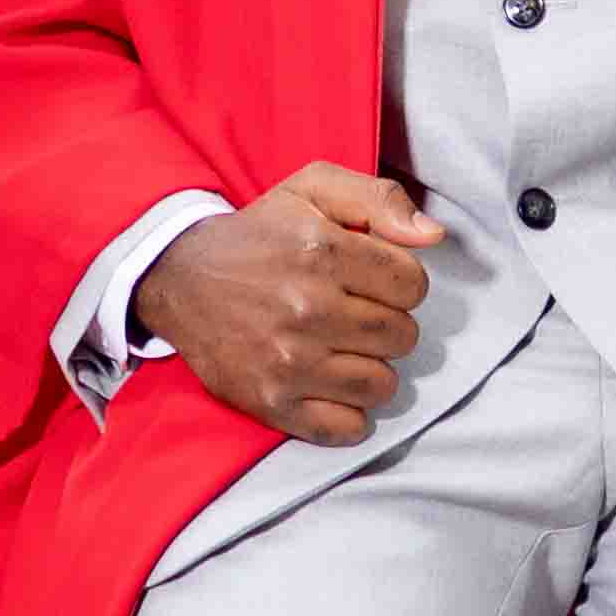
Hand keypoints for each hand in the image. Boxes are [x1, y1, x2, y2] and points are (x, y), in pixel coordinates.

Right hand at [138, 170, 437, 447]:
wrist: (181, 279)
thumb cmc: (260, 233)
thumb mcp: (313, 188)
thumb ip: (379, 199)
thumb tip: (433, 236)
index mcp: (321, 250)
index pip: (412, 285)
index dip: (401, 282)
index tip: (374, 281)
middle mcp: (306, 308)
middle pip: (402, 336)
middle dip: (389, 324)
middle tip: (357, 314)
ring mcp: (288, 362)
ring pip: (381, 385)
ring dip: (372, 368)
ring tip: (345, 348)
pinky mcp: (272, 402)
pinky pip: (346, 427)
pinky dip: (350, 413)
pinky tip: (332, 385)